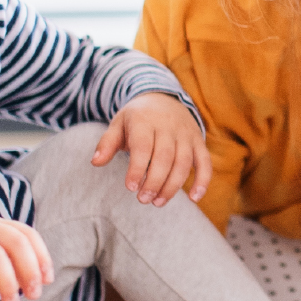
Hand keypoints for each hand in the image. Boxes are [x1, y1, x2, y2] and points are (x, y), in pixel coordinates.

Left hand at [91, 92, 208, 204]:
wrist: (163, 97)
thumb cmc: (137, 118)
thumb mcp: (119, 124)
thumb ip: (107, 143)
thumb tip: (95, 162)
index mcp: (145, 120)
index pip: (143, 146)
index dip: (137, 168)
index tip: (130, 187)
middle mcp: (168, 126)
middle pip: (164, 157)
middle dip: (154, 181)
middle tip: (143, 199)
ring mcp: (186, 134)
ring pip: (184, 162)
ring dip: (172, 186)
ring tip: (158, 202)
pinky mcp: (198, 141)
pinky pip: (205, 162)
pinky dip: (203, 180)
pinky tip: (194, 197)